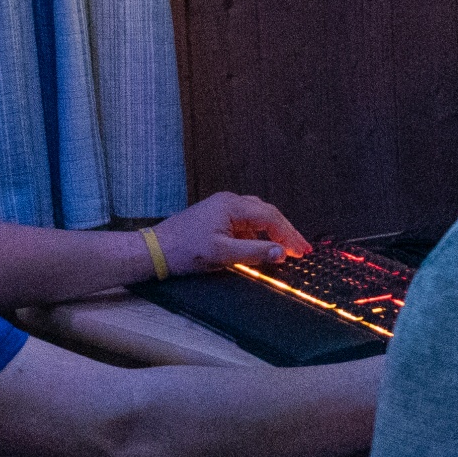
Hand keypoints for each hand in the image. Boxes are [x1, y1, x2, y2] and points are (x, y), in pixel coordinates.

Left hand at [156, 192, 307, 273]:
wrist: (155, 250)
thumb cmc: (185, 251)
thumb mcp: (222, 255)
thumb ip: (254, 253)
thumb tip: (282, 253)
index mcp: (232, 206)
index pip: (271, 217)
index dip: (289, 235)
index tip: (302, 251)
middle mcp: (229, 202)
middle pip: (266, 213)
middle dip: (285, 231)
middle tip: (301, 249)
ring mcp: (222, 208)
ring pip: (256, 216)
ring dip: (272, 232)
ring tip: (285, 249)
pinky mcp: (216, 217)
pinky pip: (244, 222)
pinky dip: (257, 234)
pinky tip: (260, 248)